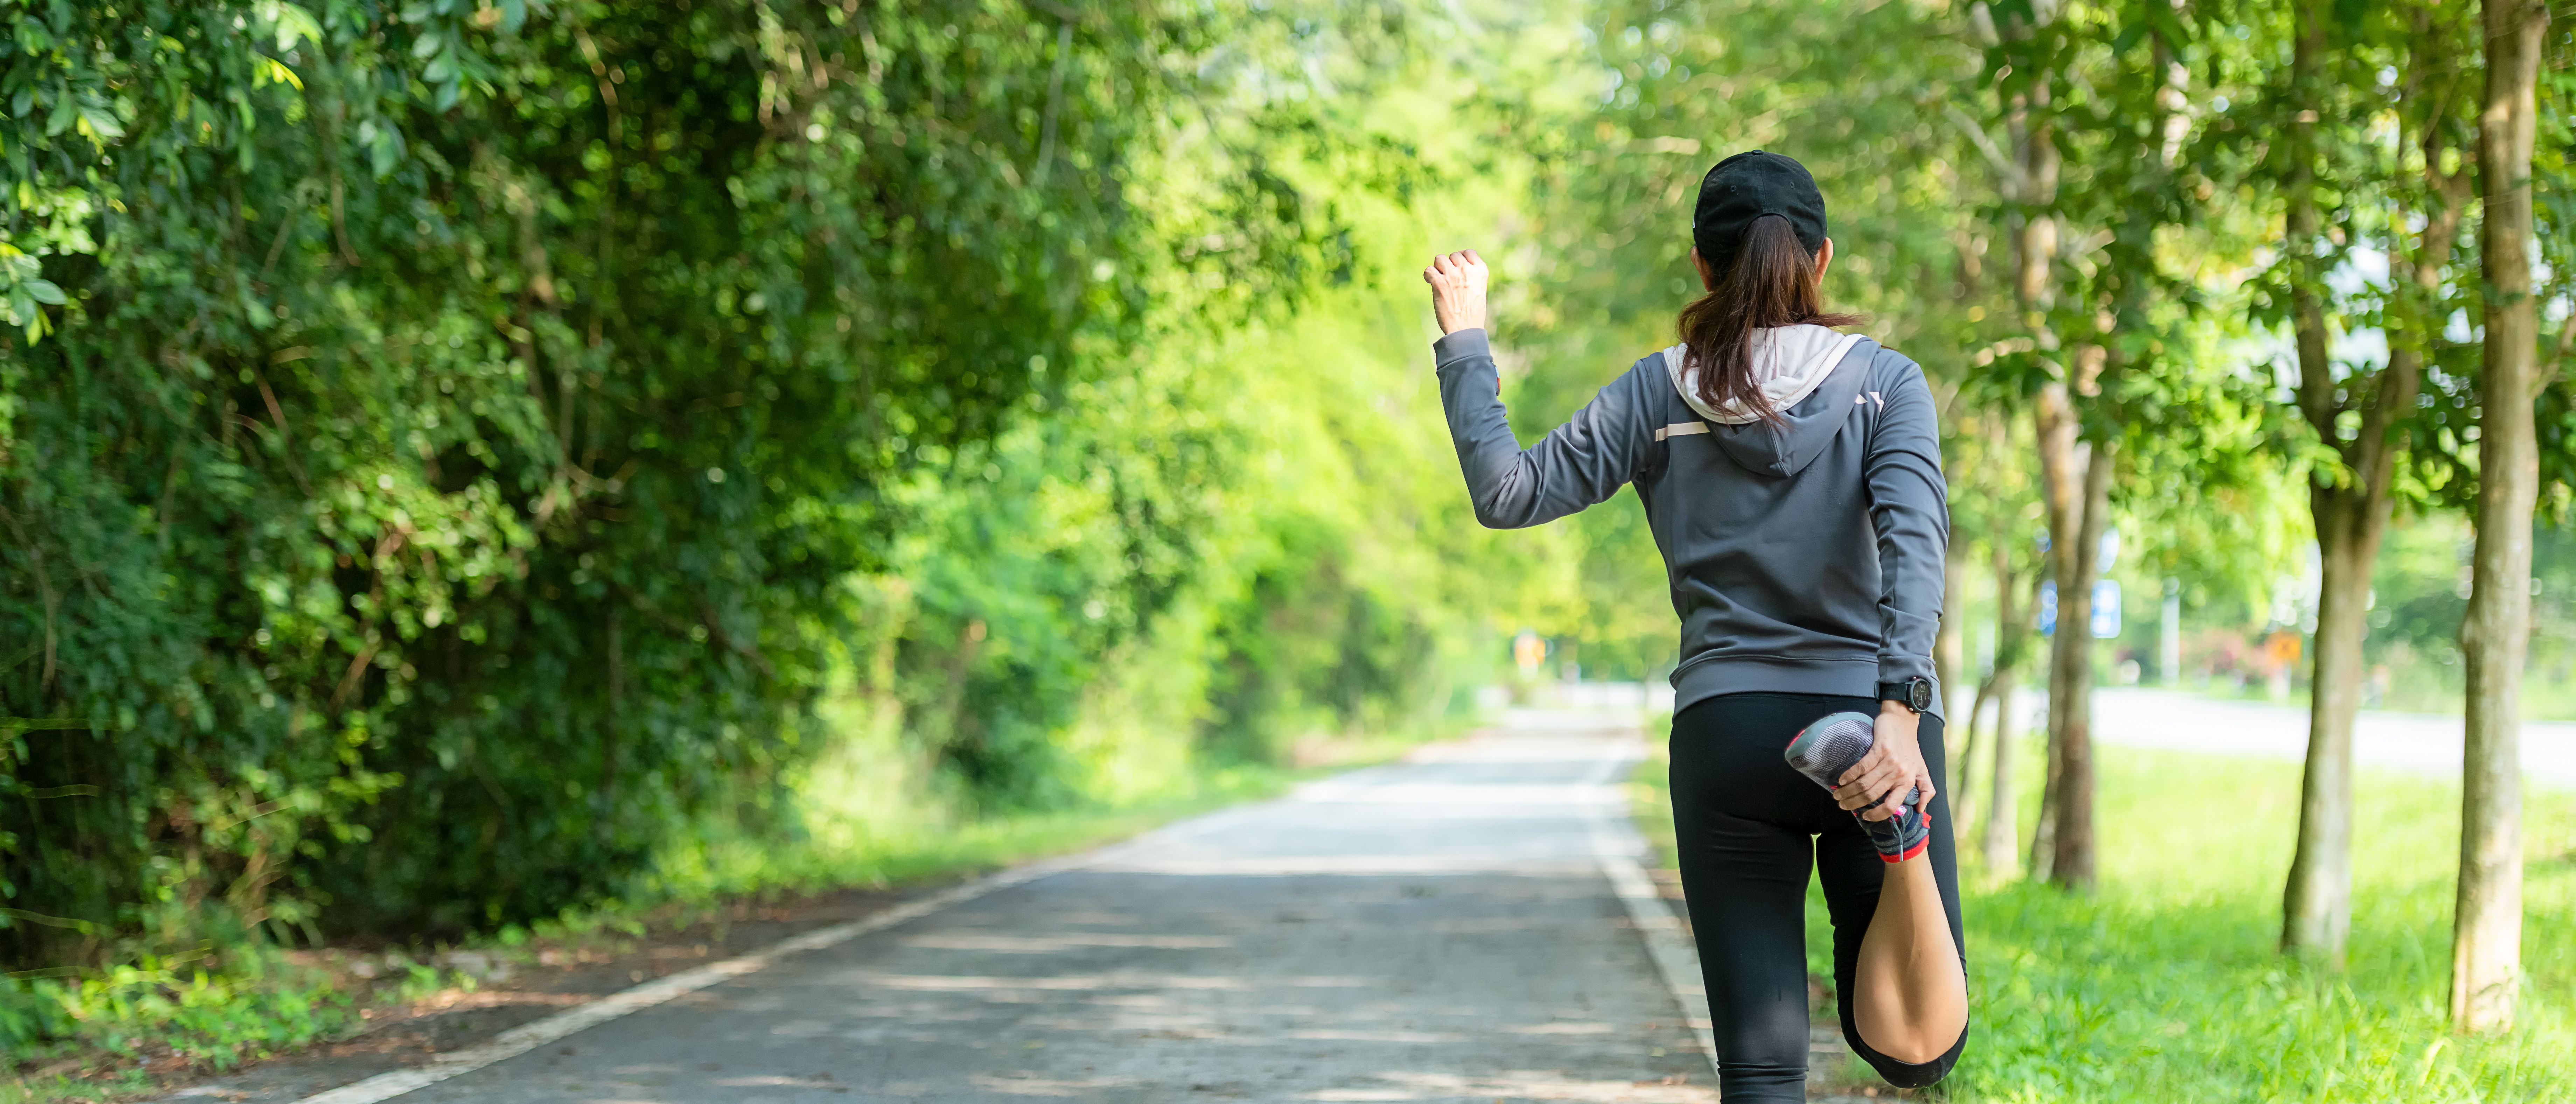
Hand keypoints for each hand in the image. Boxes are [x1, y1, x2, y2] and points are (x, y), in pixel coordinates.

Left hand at [1422, 249, 1487, 334]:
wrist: (1465, 329)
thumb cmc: (1472, 314)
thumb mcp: (1479, 290)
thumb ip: (1472, 276)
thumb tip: (1457, 267)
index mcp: (1480, 271)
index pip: (1469, 252)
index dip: (1461, 258)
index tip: (1457, 267)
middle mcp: (1467, 270)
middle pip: (1453, 255)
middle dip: (1449, 264)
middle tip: (1448, 278)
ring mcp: (1452, 275)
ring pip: (1440, 259)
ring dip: (1438, 267)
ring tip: (1439, 278)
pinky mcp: (1439, 283)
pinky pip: (1429, 270)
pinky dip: (1428, 275)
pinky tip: (1430, 282)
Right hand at [1835, 702, 1934, 822]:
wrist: (1903, 722)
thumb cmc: (1911, 747)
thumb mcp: (1922, 770)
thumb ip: (1925, 790)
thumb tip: (1920, 810)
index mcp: (1908, 782)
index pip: (1891, 805)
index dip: (1876, 815)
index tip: (1865, 817)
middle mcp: (1899, 773)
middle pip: (1872, 795)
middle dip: (1854, 803)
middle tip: (1843, 805)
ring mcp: (1889, 761)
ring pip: (1864, 783)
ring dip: (1848, 791)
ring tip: (1838, 795)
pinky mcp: (1880, 749)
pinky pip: (1861, 767)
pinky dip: (1849, 775)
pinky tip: (1841, 780)